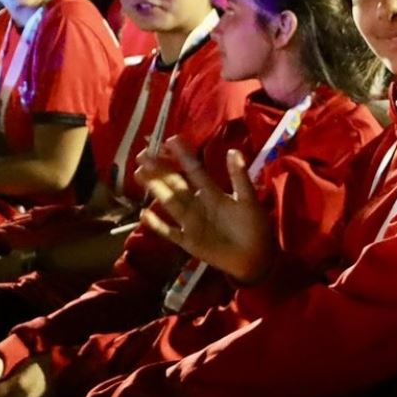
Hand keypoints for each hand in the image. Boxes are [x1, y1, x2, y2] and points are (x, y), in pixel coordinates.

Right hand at [137, 137, 273, 283]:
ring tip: (139, 173)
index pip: (194, 170)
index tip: (170, 140)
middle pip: (175, 184)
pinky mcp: (188, 241)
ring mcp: (191, 222)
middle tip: (143, 155)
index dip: (183, 156)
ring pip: (169, 202)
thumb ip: (239, 177)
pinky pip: (169, 232)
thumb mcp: (249, 200)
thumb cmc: (254, 226)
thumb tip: (233, 151)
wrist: (256, 256)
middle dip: (160, 169)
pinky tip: (144, 214)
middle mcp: (198, 204)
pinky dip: (157, 224)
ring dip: (155, 188)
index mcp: (213, 193)